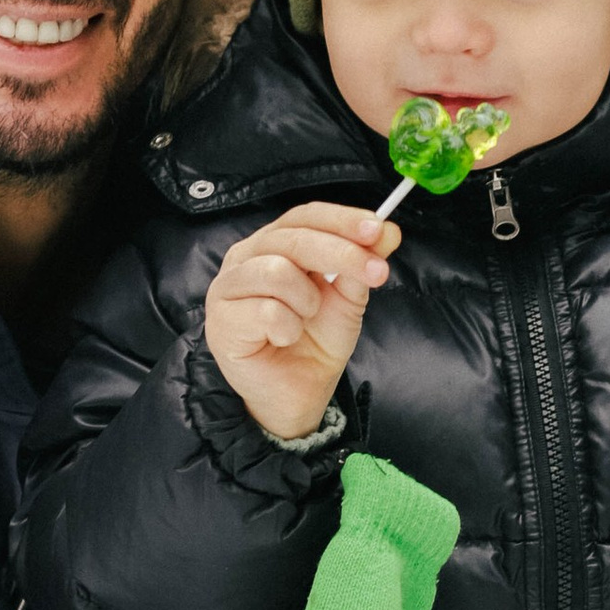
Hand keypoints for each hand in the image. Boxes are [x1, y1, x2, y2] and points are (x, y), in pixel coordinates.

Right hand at [205, 201, 400, 439]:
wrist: (300, 394)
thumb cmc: (316, 342)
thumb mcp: (348, 298)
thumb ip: (361, 263)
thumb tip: (387, 231)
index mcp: (274, 243)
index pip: (305, 215)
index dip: (341, 219)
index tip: (377, 228)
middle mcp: (246, 257)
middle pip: (294, 238)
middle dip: (342, 254)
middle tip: (376, 273)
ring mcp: (228, 286)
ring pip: (277, 271)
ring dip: (307, 301)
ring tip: (306, 320)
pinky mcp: (222, 320)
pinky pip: (267, 311)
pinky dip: (288, 328)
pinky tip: (284, 338)